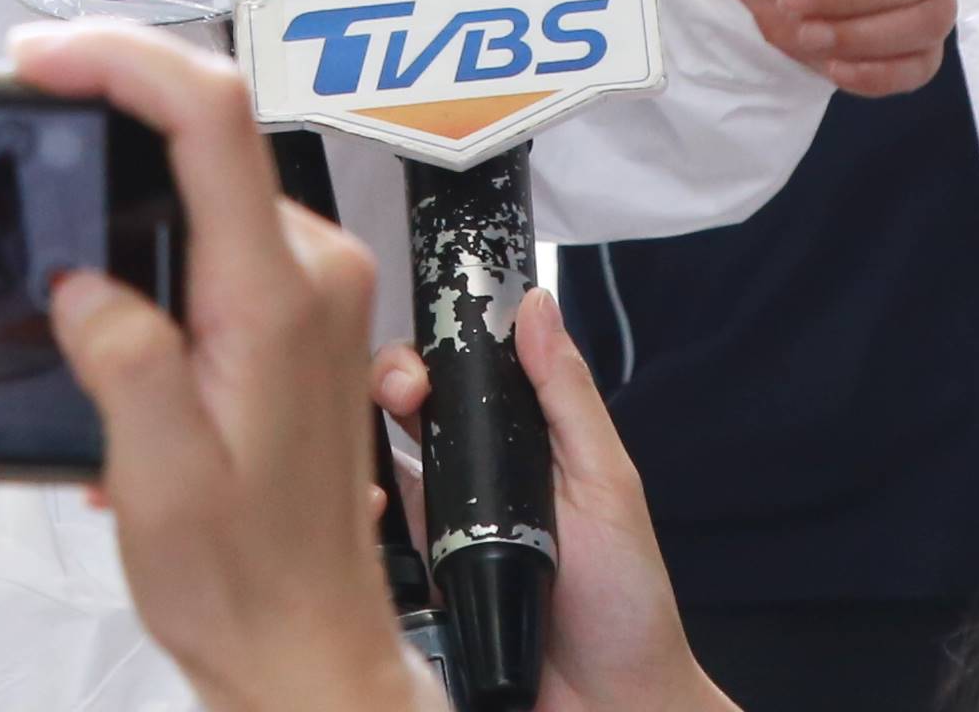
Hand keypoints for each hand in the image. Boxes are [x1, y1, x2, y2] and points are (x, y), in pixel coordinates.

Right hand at [18, 20, 412, 711]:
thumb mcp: (157, 475)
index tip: (38, 60)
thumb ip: (121, 357)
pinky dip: (154, 224)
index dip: (121, 59)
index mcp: (276, 294)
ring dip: (129, 166)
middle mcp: (311, 271)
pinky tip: (106, 282)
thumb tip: (82, 280)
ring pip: (209, 175)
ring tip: (51, 193)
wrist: (304, 640)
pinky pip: (218, 227)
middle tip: (23, 105)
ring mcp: (312, 287)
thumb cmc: (243, 576)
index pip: (211, 117)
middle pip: (207, 128)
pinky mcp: (299, 310)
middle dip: (109, 100)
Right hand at [373, 285, 735, 711]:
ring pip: (370, 471)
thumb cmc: (626, 606)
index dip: (432, 350)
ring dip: (356, 445)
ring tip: (374, 446)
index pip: (456, 378)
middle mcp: (466, 489)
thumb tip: (538, 307)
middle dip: (386, 384)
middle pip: (400, 414)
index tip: (428, 347)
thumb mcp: (607, 484)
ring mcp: (435, 539)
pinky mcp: (414, 590)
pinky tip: (363, 512)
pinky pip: (366, 547)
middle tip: (401, 394)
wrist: (613, 706)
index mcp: (514, 453)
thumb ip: (568, 398)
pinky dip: (352, 523)